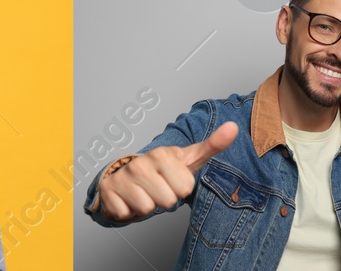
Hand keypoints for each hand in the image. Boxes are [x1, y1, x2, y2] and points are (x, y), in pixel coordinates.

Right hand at [96, 122, 236, 221]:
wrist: (125, 175)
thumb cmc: (162, 170)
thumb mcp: (189, 158)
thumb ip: (213, 144)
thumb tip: (233, 127)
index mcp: (162, 154)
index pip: (185, 188)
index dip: (181, 188)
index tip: (173, 180)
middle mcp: (140, 163)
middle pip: (167, 201)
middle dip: (164, 200)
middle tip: (159, 189)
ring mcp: (123, 176)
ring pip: (147, 208)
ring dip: (147, 206)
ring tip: (144, 193)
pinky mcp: (107, 190)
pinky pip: (126, 213)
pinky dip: (128, 211)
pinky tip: (129, 198)